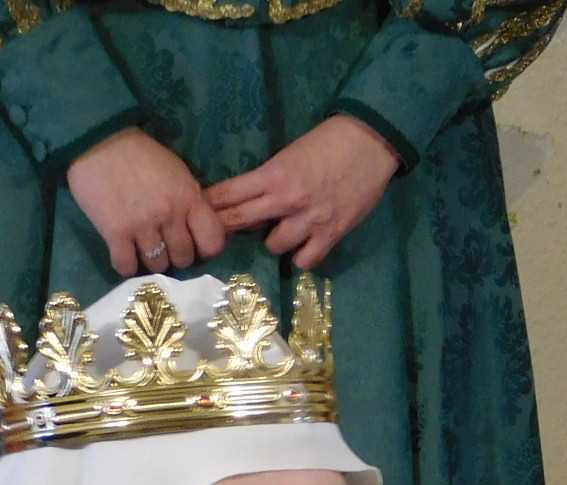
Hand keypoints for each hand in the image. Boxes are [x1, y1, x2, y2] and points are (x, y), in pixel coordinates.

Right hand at [66, 127, 225, 275]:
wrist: (98, 139)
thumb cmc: (140, 154)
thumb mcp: (177, 173)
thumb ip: (190, 201)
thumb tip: (199, 231)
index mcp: (190, 198)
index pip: (213, 241)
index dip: (205, 249)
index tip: (195, 246)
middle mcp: (169, 214)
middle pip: (184, 258)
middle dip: (176, 257)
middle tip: (165, 248)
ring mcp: (142, 225)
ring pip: (157, 265)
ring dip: (151, 262)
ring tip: (144, 251)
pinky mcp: (114, 232)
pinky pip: (127, 266)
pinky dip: (127, 267)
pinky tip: (125, 256)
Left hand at [207, 115, 398, 270]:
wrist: (369, 143)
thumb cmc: (329, 142)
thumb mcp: (291, 154)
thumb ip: (272, 179)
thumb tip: (254, 198)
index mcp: (273, 174)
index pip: (229, 194)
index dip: (210, 205)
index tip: (197, 211)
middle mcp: (286, 200)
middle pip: (241, 221)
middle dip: (225, 228)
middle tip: (218, 235)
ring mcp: (309, 220)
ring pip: (274, 246)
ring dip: (274, 241)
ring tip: (281, 233)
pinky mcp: (332, 233)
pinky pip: (306, 260)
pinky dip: (302, 255)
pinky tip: (303, 247)